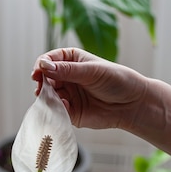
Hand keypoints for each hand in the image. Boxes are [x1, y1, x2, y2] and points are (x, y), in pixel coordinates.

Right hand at [31, 47, 147, 130]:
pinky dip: (56, 110)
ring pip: (48, 96)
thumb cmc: (116, 81)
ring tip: (53, 98)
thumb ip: (68, 70)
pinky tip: (63, 107)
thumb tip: (44, 66)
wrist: (131, 104)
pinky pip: (56, 111)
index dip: (41, 65)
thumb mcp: (92, 71)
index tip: (38, 72)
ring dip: (47, 97)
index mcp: (71, 60)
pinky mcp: (70, 112)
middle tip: (41, 88)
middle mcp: (66, 77)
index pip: (49, 60)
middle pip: (45, 78)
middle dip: (41, 83)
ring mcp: (67, 94)